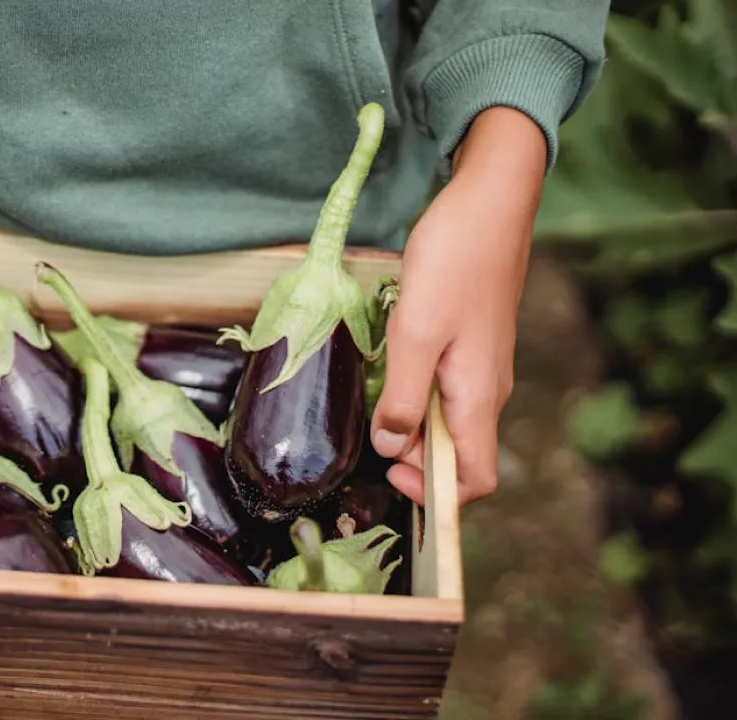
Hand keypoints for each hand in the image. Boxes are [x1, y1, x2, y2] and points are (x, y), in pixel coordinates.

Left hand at [370, 107, 546, 505]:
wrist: (489, 202)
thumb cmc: (455, 261)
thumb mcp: (415, 332)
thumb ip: (401, 396)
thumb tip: (391, 447)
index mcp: (478, 397)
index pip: (476, 480)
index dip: (435, 493)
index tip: (390, 473)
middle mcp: (486, 391)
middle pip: (454, 453)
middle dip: (411, 455)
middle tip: (367, 428)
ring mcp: (479, 367)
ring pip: (444, 419)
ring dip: (408, 420)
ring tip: (372, 394)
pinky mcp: (469, 344)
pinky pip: (442, 388)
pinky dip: (413, 391)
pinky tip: (387, 365)